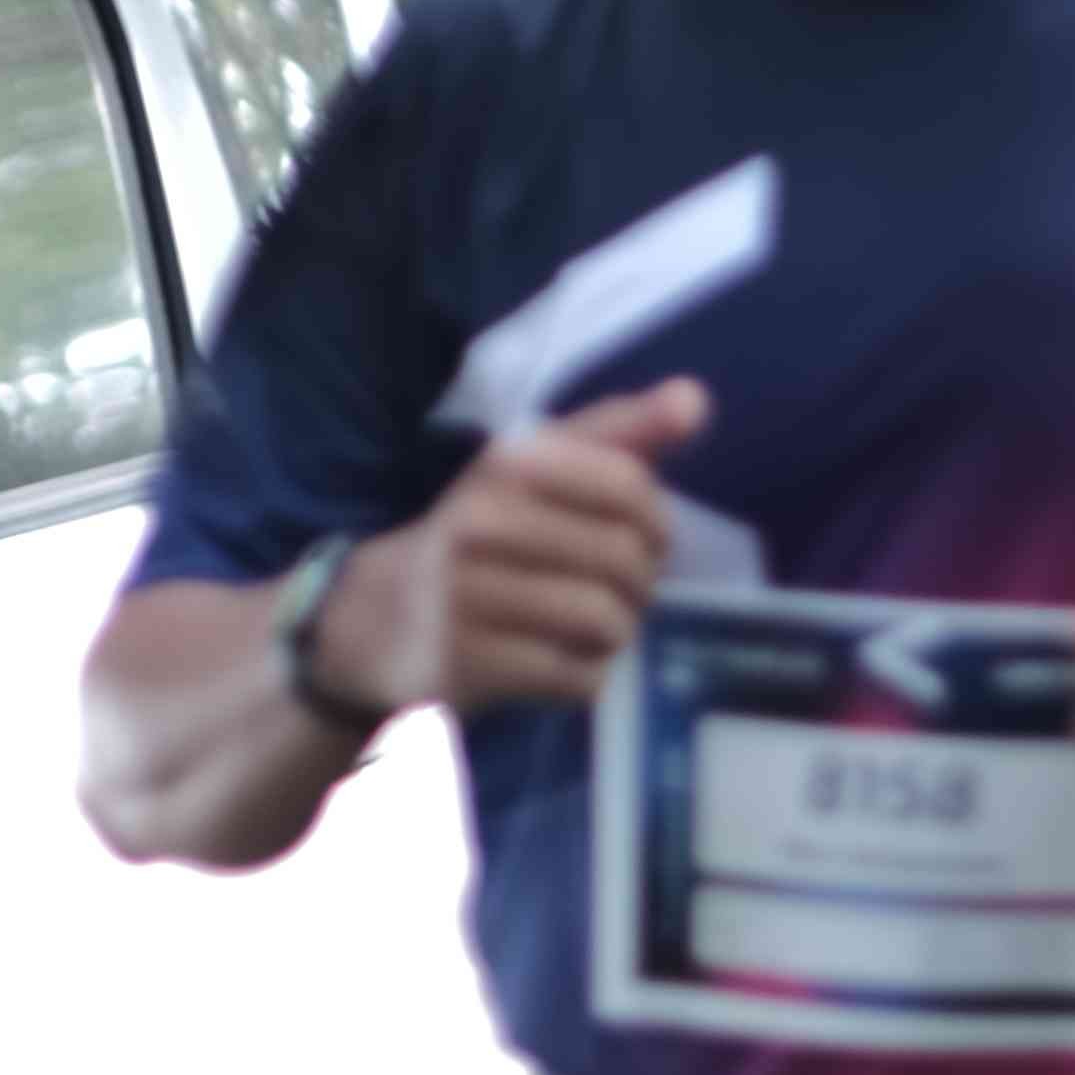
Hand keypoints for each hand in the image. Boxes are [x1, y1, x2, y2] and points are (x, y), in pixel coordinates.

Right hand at [318, 381, 710, 718]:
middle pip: (624, 557)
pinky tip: (560, 660)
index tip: (642, 536)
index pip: (628, 484)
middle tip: (619, 590)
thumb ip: (619, 434)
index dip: (656, 520)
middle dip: (640, 582)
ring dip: (616, 632)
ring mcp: (471, 595)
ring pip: (606, 620)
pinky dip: (585, 675)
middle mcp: (482, 521)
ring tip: (592, 626)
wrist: (379, 620)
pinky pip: (578, 676)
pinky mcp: (471, 662)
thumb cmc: (483, 538)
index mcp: (506, 464)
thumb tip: (695, 399)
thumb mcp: (538, 471)